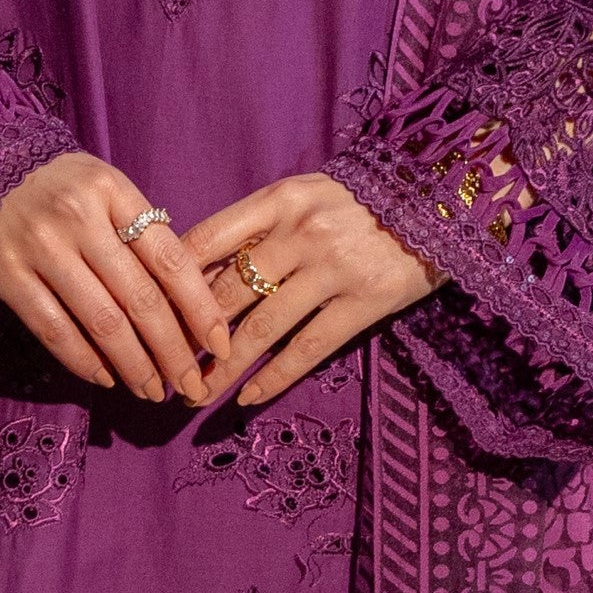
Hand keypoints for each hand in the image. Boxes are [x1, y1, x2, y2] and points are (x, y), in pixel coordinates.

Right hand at [0, 151, 227, 405]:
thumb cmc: (50, 178)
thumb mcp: (101, 184)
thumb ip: (136, 227)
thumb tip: (184, 290)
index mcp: (113, 192)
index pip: (171, 260)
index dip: (200, 309)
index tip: (219, 345)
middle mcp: (79, 219)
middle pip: (141, 300)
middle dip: (173, 352)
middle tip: (191, 386)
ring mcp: (40, 247)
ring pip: (101, 322)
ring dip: (134, 366)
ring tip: (152, 391)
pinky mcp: (4, 273)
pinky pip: (53, 328)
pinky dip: (83, 360)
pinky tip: (105, 379)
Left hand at [177, 171, 435, 412]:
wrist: (443, 199)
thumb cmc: (364, 201)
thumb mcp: (307, 195)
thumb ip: (260, 225)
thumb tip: (200, 271)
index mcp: (280, 199)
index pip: (207, 239)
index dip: (172, 280)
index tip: (148, 312)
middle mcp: (302, 231)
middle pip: (227, 291)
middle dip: (189, 334)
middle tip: (163, 366)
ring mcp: (334, 267)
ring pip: (260, 328)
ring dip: (223, 367)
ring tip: (198, 393)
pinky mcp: (364, 302)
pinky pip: (307, 348)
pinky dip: (273, 377)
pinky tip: (247, 397)